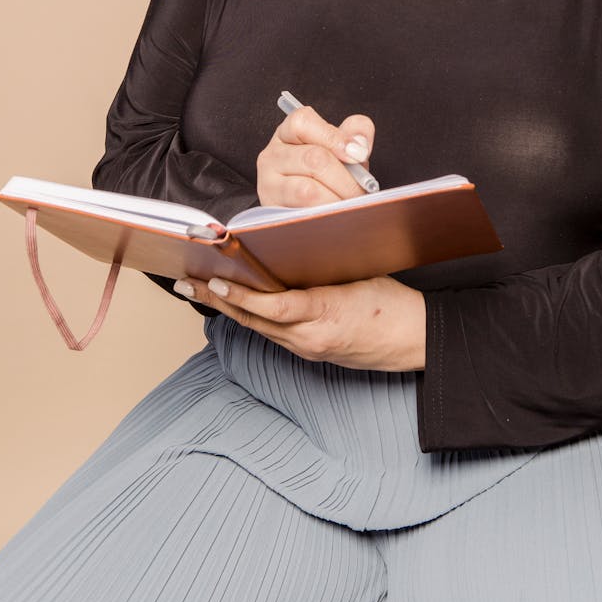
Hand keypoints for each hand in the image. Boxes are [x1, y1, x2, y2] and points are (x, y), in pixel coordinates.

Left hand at [174, 274, 425, 370]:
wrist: (415, 341)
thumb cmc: (392, 302)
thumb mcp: (358, 276)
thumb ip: (320, 270)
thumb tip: (284, 250)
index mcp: (325, 315)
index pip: (274, 307)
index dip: (242, 295)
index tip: (217, 279)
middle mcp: (310, 338)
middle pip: (254, 319)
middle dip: (218, 300)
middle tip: (187, 282)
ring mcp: (308, 348)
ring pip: (257, 328)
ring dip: (227, 308)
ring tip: (199, 289)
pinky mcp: (310, 352)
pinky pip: (271, 333)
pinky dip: (249, 316)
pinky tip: (234, 303)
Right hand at [256, 105, 374, 206]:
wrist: (309, 209)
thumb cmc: (328, 174)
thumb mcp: (342, 149)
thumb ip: (356, 134)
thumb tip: (359, 145)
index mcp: (288, 132)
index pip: (303, 123)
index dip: (335, 138)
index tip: (359, 155)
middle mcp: (272, 155)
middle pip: (312, 158)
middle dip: (345, 179)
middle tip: (360, 191)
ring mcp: (267, 184)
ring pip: (308, 190)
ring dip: (336, 200)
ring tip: (348, 205)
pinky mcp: (271, 212)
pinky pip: (304, 214)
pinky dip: (325, 216)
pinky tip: (334, 216)